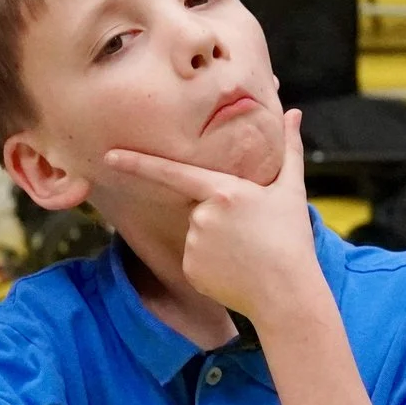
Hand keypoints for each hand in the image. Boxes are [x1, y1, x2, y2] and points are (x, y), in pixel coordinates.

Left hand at [102, 109, 319, 320]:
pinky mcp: (189, 269)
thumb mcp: (291, 190)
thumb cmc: (291, 237)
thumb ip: (290, 148)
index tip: (109, 156)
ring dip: (217, 240)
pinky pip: (195, 258)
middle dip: (220, 216)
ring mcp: (193, 244)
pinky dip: (212, 263)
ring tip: (247, 252)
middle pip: (198, 206)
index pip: (172, 172)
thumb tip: (296, 112)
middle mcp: (202, 215)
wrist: (286, 291)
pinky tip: (235, 269)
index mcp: (223, 191)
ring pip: (197, 233)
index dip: (137, 163)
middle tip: (253, 233)